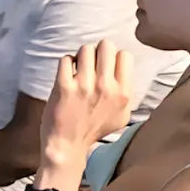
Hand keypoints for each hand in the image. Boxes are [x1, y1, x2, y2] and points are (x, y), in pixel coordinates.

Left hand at [40, 40, 132, 167]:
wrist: (67, 144)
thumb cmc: (94, 129)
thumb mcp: (122, 114)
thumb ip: (125, 91)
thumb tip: (122, 67)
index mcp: (123, 93)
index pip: (125, 55)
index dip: (114, 57)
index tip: (106, 66)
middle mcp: (106, 87)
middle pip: (106, 46)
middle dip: (97, 51)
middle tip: (91, 63)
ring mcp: (84, 86)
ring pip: (85, 49)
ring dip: (80, 56)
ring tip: (78, 69)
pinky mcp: (63, 86)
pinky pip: (66, 59)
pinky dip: (66, 63)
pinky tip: (66, 74)